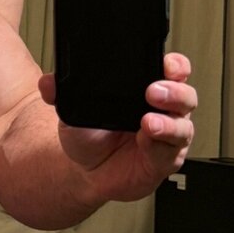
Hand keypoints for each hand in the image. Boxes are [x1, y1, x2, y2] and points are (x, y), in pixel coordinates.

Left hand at [38, 52, 196, 203]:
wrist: (85, 170)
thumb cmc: (89, 134)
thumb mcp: (72, 109)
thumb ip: (60, 93)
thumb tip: (48, 83)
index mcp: (149, 88)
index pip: (173, 70)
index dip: (175, 64)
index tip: (166, 62)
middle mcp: (165, 111)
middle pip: (185, 95)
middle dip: (175, 90)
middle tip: (153, 90)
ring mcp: (167, 137)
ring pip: (182, 126)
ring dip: (168, 122)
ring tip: (148, 120)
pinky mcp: (164, 161)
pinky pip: (169, 153)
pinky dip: (158, 146)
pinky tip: (145, 139)